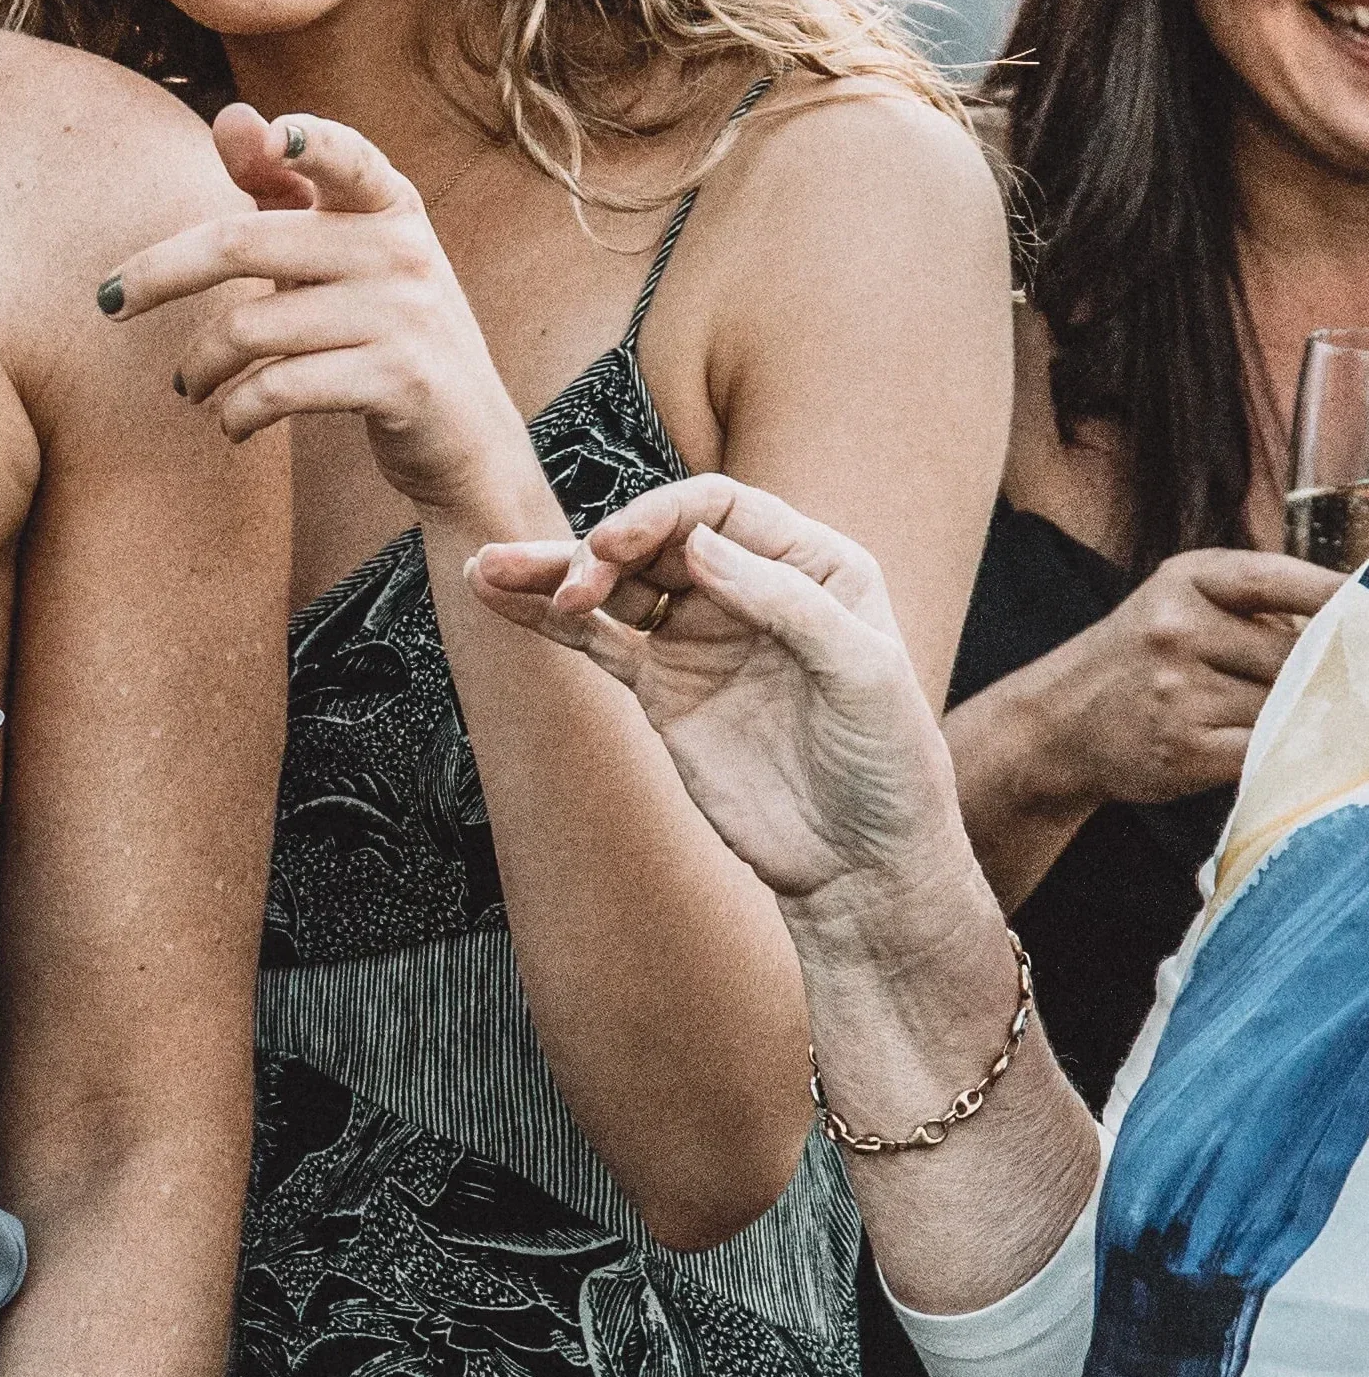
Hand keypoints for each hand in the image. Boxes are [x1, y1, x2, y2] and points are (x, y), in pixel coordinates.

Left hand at [96, 105, 528, 517]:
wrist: (465, 434)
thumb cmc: (380, 327)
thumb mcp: (340, 253)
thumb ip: (282, 188)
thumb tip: (230, 116)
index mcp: (387, 203)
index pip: (347, 156)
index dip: (310, 143)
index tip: (273, 136)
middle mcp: (402, 248)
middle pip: (242, 244)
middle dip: (157, 274)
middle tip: (108, 302)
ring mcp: (406, 315)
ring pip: (249, 328)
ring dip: (199, 366)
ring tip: (188, 384)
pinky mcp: (401, 381)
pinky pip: (279, 389)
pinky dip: (236, 412)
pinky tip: (231, 422)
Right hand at [469, 475, 968, 911]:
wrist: (861, 865)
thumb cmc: (889, 766)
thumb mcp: (864, 673)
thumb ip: (787, 602)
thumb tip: (696, 547)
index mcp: (810, 564)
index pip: (718, 510)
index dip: (662, 517)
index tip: (618, 546)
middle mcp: (747, 587)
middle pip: (654, 541)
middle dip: (601, 551)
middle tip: (573, 580)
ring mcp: (698, 637)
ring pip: (612, 585)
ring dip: (551, 572)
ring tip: (487, 569)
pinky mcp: (662, 686)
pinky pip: (595, 639)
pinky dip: (544, 617)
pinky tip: (496, 596)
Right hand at [1010, 550, 1331, 811]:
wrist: (1059, 721)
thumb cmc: (1144, 658)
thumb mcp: (1183, 604)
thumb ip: (1261, 608)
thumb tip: (1359, 633)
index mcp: (1184, 579)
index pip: (1278, 579)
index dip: (1340, 596)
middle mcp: (1175, 628)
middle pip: (1298, 655)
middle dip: (1319, 674)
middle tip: (1318, 685)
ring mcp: (1178, 691)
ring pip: (1289, 706)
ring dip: (1300, 717)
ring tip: (1270, 716)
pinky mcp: (1186, 748)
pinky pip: (1270, 749)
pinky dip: (1286, 752)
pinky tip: (1272, 747)